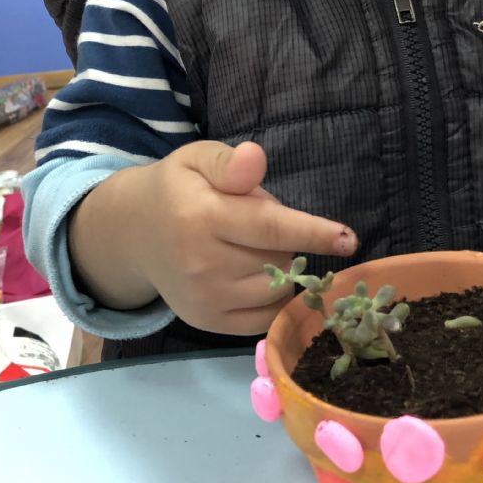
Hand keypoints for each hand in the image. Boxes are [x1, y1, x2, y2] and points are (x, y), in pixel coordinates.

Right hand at [72, 140, 356, 335]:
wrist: (134, 234)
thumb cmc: (177, 189)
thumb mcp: (196, 158)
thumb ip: (228, 162)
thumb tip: (255, 159)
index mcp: (201, 217)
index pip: (270, 227)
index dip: (314, 232)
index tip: (348, 238)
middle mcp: (202, 264)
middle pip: (279, 258)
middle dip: (286, 239)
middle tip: (256, 222)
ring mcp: (205, 300)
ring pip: (277, 289)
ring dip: (282, 268)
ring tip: (252, 247)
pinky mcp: (208, 323)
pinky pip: (265, 317)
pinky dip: (276, 297)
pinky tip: (260, 275)